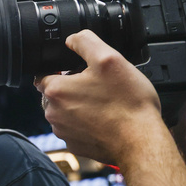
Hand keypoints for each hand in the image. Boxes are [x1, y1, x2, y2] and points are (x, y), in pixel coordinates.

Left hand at [34, 30, 161, 164]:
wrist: (141, 141)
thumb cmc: (127, 103)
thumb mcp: (109, 59)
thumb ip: (85, 42)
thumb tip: (71, 39)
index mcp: (55, 91)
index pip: (44, 74)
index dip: (62, 70)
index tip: (80, 72)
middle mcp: (53, 113)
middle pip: (56, 93)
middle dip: (72, 88)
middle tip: (98, 87)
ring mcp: (63, 132)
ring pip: (65, 111)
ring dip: (79, 106)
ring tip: (104, 104)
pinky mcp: (75, 145)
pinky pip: (76, 129)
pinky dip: (87, 123)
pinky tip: (105, 119)